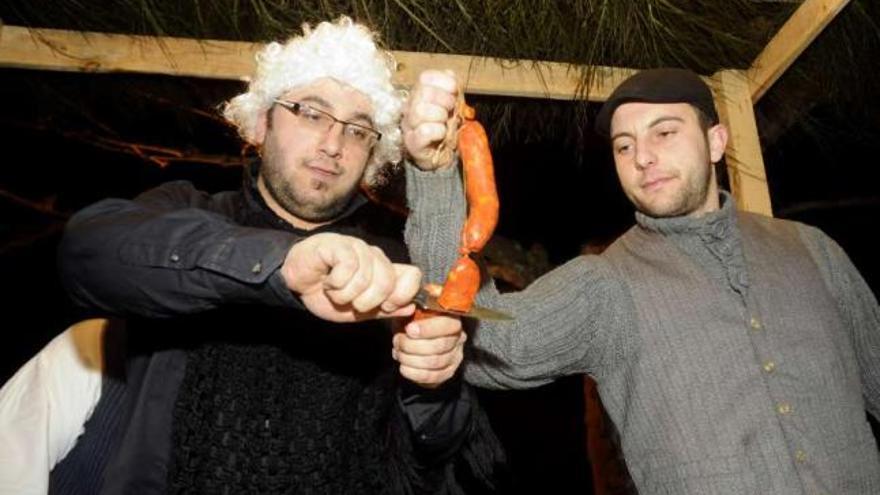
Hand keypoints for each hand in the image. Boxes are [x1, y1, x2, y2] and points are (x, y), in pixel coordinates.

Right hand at [282, 233, 420, 321]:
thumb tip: (411, 307)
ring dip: (345, 295)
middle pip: (388, 281)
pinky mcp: (339, 245)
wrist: (298, 285)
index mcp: (385, 272)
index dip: (402, 295)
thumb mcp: (359, 312)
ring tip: (335, 291)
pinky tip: (327, 280)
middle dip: (367, 302)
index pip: (413, 275)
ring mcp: (358, 248)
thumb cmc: (328, 296)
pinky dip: (335, 283)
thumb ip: (384, 310)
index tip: (385, 307)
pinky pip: (348, 267)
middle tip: (351, 303)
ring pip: (366, 277)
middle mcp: (375, 257)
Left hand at [392, 314, 465, 387]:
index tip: (409, 329)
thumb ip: (410, 308)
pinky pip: (433, 377)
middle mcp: (459, 337)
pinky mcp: (449, 371)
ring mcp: (456, 356)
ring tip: (399, 353)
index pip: (447, 325)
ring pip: (435, 362)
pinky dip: (414, 373)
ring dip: (411, 359)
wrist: (413, 340)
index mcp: (452, 318)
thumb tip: (404, 308)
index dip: (427, 329)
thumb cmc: (412, 322)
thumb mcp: (410, 310)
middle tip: (397, 342)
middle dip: (413, 345)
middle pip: (440, 346)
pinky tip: (404, 367)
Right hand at [402, 69, 459, 170]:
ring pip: (420, 110)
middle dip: (445, 100)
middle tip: (451, 110)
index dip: (443, 82)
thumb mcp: (454, 104)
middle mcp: (410, 107)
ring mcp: (409, 125)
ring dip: (440, 116)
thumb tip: (451, 77)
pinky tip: (441, 135)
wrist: (443, 156)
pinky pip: (423, 131)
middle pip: (423, 92)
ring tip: (445, 123)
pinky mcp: (412, 143)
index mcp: (419, 94)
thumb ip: (453, 87)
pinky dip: (437, 131)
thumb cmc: (447, 128)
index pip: (425, 77)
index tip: (454, 92)